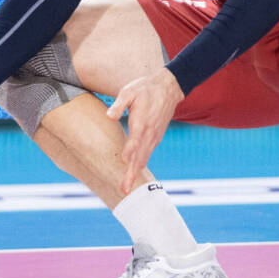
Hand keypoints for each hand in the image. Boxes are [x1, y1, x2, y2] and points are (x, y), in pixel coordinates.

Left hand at [106, 67, 183, 193]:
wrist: (169, 87)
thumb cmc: (145, 88)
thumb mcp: (129, 91)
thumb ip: (119, 104)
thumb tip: (109, 116)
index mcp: (142, 122)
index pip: (135, 140)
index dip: (130, 151)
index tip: (124, 162)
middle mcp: (149, 132)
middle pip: (140, 156)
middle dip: (132, 173)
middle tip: (124, 190)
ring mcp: (155, 136)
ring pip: (145, 157)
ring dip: (136, 172)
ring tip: (127, 187)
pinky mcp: (156, 136)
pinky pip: (148, 153)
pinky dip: (142, 164)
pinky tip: (136, 171)